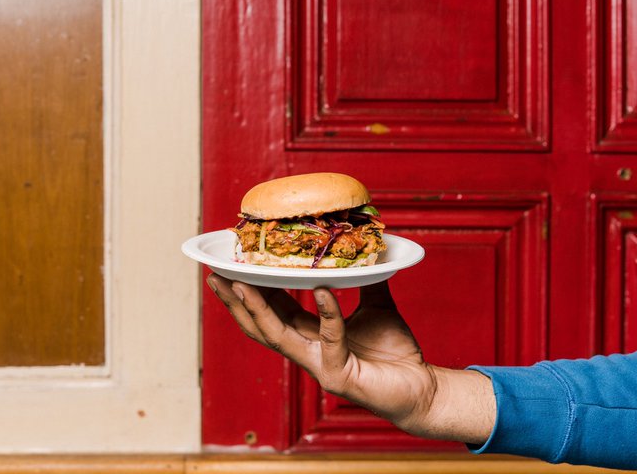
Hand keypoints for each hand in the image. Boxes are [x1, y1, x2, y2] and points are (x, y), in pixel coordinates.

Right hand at [207, 273, 494, 443]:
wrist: (422, 388)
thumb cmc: (396, 353)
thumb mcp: (377, 306)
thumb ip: (364, 281)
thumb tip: (364, 247)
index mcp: (311, 336)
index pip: (272, 311)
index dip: (250, 290)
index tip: (230, 265)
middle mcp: (308, 352)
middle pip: (260, 325)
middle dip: (234, 301)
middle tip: (214, 274)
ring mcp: (320, 366)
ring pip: (277, 336)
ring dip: (257, 309)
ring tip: (242, 282)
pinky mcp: (339, 376)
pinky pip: (329, 339)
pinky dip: (327, 312)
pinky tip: (322, 290)